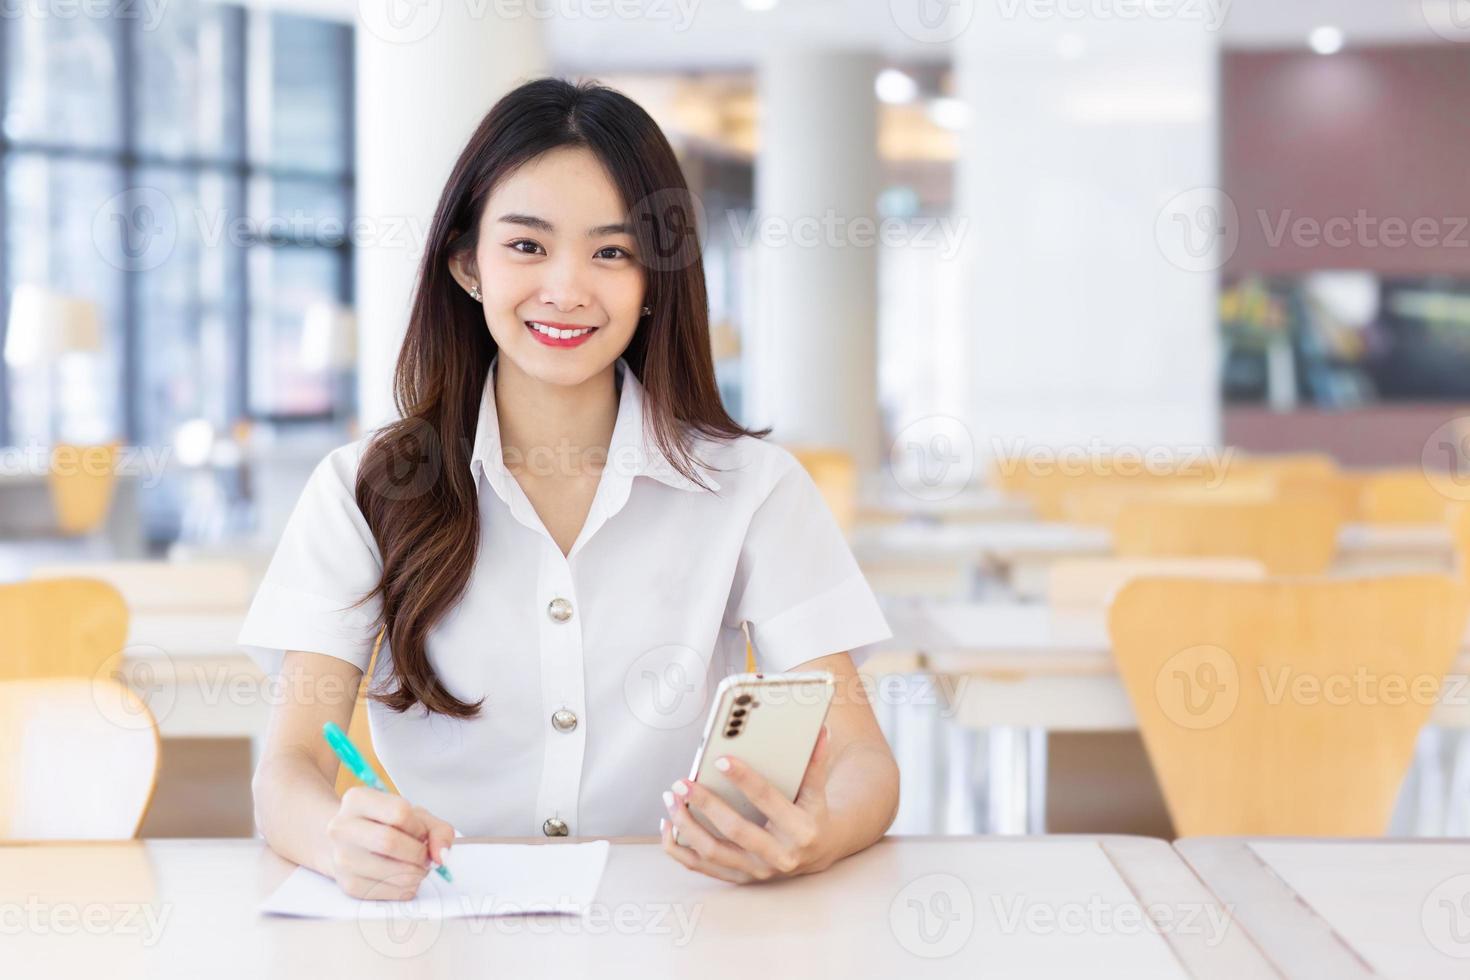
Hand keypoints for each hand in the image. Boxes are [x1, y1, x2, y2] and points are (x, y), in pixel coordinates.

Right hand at [325, 787, 455, 899]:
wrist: (352, 843)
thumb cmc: (385, 826)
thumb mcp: (415, 816)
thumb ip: (438, 830)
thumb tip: (442, 855)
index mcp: (358, 799)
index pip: (399, 812)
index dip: (418, 827)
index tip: (421, 834)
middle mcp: (342, 828)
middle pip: (390, 842)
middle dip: (418, 854)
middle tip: (424, 857)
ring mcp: (341, 858)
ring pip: (390, 871)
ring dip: (415, 874)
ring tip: (415, 867)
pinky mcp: (348, 885)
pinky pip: (388, 893)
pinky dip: (406, 888)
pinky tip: (403, 877)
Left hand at [660, 724, 836, 883]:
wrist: (816, 853)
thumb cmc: (811, 814)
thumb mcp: (816, 791)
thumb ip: (815, 763)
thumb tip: (821, 731)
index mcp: (800, 830)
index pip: (769, 801)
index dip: (745, 780)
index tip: (721, 760)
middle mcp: (779, 856)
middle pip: (736, 830)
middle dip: (706, 804)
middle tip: (682, 782)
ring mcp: (757, 870)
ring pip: (713, 852)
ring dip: (687, 826)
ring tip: (671, 798)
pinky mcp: (740, 877)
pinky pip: (702, 866)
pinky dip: (680, 847)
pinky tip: (669, 824)